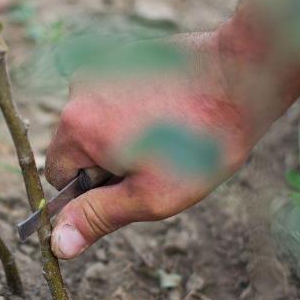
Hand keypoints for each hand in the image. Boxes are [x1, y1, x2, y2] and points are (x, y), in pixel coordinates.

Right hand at [45, 31, 261, 259]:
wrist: (243, 77)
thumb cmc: (200, 144)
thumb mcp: (149, 196)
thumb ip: (98, 217)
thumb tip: (57, 243)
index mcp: (76, 127)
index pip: (58, 174)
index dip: (92, 190)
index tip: (129, 184)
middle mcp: (79, 91)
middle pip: (77, 145)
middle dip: (108, 160)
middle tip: (153, 161)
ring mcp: (102, 68)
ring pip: (96, 121)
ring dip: (121, 134)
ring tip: (166, 134)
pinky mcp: (122, 56)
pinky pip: (113, 96)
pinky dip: (132, 109)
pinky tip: (168, 111)